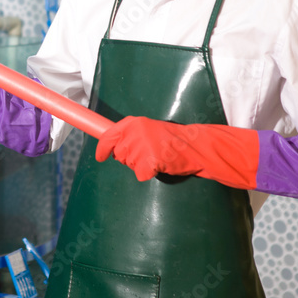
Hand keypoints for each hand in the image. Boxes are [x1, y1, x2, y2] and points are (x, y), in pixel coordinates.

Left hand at [95, 116, 257, 185]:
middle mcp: (134, 132)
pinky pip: (140, 175)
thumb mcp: (149, 129)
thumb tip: (115, 148)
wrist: (196, 145)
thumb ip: (132, 135)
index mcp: (133, 122)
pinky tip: (160, 165)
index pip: (109, 136)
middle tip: (150, 153)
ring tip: (158, 156)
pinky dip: (149, 174)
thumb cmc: (173, 139)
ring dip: (142, 166)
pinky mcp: (149, 161)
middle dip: (131, 159)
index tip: (100, 157)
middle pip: (120, 155)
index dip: (103, 148)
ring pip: (130, 166)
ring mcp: (141, 146)